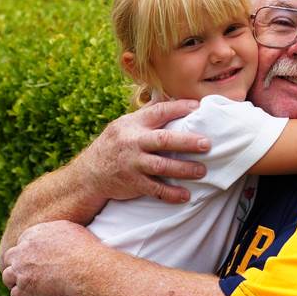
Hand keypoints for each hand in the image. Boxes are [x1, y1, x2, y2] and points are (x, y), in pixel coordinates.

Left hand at [1, 221, 98, 295]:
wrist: (86, 270)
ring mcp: (21, 270)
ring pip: (7, 277)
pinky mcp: (25, 288)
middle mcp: (23, 251)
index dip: (27, 253)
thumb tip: (56, 234)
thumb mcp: (70, 229)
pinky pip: (15, 295)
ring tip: (25, 287)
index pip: (21, 243)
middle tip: (26, 273)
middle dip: (16, 265)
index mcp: (33, 235)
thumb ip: (56, 231)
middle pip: (10, 258)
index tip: (33, 260)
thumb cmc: (84, 249)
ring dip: (15, 282)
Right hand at [80, 99, 210, 203]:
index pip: (159, 112)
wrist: (89, 173)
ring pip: (161, 166)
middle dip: (187, 142)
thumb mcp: (124, 125)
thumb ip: (147, 115)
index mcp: (133, 124)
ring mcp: (132, 163)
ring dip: (184, 169)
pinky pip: (155, 189)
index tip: (199, 107)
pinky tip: (185, 195)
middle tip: (207, 144)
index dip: (179, 108)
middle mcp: (133, 142)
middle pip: (163, 140)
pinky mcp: (133, 183)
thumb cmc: (114, 145)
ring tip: (202, 171)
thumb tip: (171, 100)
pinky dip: (170, 194)